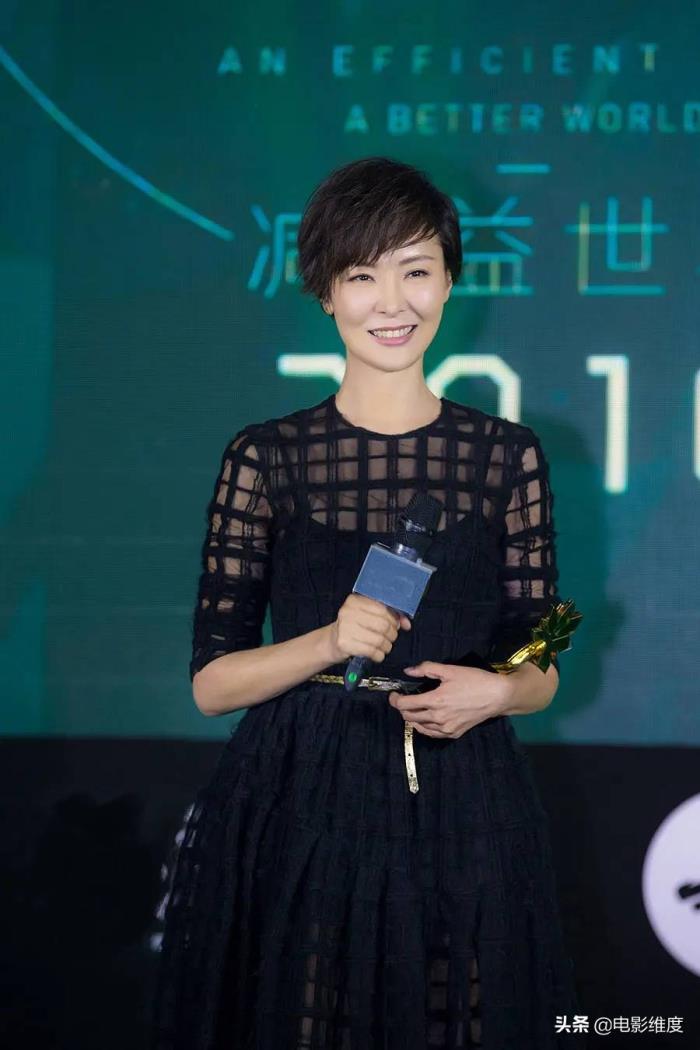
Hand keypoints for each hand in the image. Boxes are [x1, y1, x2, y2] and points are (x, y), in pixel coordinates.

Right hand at [326, 594, 411, 664]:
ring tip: (384, 647)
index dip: (395, 619)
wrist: (331, 642)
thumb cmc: (353, 627)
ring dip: (386, 646)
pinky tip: (376, 654)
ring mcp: (345, 627)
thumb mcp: (368, 616)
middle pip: (383, 624)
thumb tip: (407, 623)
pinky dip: (378, 655)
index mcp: (355, 601)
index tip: (398, 625)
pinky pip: (371, 651)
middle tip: (390, 638)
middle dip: (392, 634)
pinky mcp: (345, 643)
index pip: (383, 608)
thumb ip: (388, 616)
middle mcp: (348, 611)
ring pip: (379, 639)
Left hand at [388, 660, 509, 738]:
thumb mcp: (450, 670)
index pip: (404, 705)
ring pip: (419, 727)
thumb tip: (408, 671)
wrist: (497, 696)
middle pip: (409, 717)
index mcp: (435, 701)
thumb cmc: (474, 680)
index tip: (394, 694)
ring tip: (415, 707)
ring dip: (413, 718)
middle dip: (402, 708)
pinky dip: (424, 727)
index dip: (394, 699)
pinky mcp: (454, 734)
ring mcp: (446, 728)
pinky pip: (432, 733)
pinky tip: (426, 719)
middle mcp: (438, 718)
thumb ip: (426, 669)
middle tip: (404, 699)